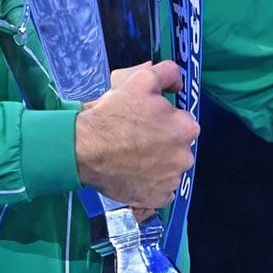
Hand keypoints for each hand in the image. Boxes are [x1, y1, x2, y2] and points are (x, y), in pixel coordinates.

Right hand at [74, 61, 198, 208]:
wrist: (85, 149)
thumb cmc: (114, 114)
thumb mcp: (141, 80)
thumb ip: (168, 73)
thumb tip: (178, 83)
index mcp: (187, 128)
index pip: (183, 122)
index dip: (165, 120)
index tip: (147, 121)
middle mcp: (185, 157)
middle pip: (178, 147)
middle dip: (163, 143)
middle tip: (138, 139)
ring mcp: (171, 181)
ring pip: (170, 168)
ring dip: (158, 164)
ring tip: (133, 158)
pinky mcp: (157, 198)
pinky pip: (160, 190)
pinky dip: (151, 184)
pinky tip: (135, 174)